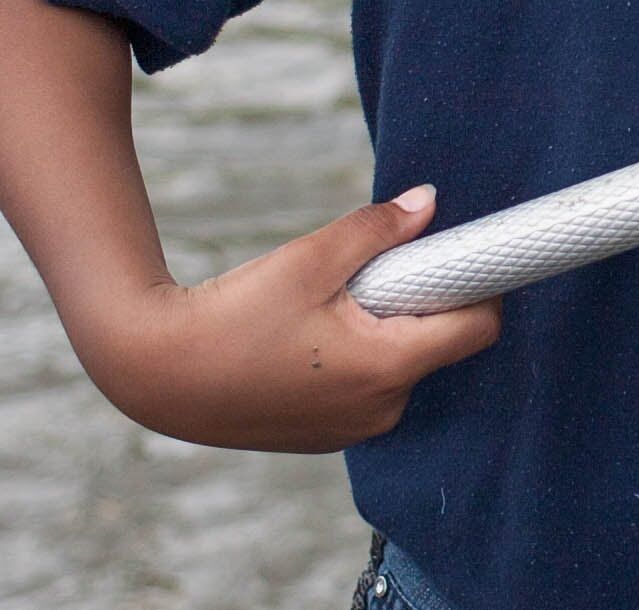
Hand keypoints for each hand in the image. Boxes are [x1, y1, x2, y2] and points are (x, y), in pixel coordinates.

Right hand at [77, 186, 501, 451]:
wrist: (157, 374)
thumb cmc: (234, 314)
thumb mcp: (311, 258)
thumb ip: (379, 229)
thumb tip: (430, 202)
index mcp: (387, 367)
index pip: (478, 328)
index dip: (480, 285)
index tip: (460, 254)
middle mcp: (381, 409)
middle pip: (441, 345)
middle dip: (423, 303)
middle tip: (376, 271)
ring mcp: (353, 429)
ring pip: (404, 366)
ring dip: (388, 329)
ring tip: (332, 305)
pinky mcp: (327, 435)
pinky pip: (370, 388)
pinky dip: (359, 357)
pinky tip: (312, 335)